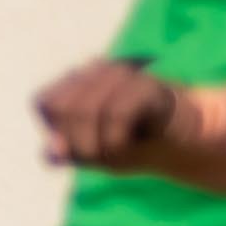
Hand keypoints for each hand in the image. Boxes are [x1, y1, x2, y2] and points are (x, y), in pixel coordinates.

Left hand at [35, 58, 178, 169]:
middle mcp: (97, 71)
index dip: (56, 127)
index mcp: (78, 83)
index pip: (43, 100)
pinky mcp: (147, 85)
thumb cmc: (133, 144)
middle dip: (75, 140)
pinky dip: (115, 140)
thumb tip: (50, 153)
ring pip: (87, 110)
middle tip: (98, 154)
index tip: (77, 145)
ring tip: (116, 151)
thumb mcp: (92, 154)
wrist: (182, 141)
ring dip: (98, 145)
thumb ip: (67, 152)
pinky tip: (127, 145)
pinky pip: (116, 113)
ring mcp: (123, 74)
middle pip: (62, 106)